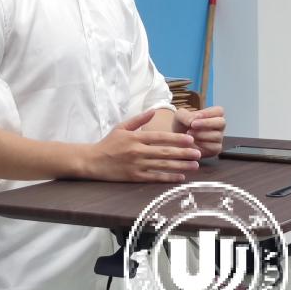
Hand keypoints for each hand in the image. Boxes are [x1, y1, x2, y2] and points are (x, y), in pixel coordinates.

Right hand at [81, 109, 200, 182]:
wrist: (92, 161)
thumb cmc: (108, 143)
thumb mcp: (121, 127)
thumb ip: (138, 120)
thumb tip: (153, 111)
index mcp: (136, 137)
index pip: (160, 137)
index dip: (176, 139)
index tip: (190, 139)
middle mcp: (138, 151)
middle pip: (165, 151)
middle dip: (184, 153)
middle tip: (198, 153)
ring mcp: (136, 165)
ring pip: (162, 165)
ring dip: (180, 165)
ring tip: (194, 166)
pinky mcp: (134, 177)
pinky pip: (154, 177)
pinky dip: (168, 177)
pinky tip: (180, 177)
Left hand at [173, 106, 225, 157]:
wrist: (177, 140)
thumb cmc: (181, 125)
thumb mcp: (180, 116)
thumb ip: (186, 115)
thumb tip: (193, 121)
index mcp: (214, 115)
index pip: (219, 111)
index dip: (208, 113)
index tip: (196, 116)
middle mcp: (218, 126)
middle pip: (222, 122)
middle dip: (207, 123)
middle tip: (193, 125)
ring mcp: (218, 138)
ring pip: (217, 136)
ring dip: (201, 134)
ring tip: (189, 133)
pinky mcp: (215, 149)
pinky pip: (214, 147)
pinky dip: (202, 145)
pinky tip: (192, 142)